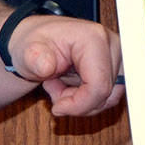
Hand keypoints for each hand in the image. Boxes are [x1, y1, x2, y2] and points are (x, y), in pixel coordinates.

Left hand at [9, 15, 123, 116]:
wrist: (38, 45)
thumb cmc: (35, 46)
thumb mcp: (27, 51)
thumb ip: (34, 58)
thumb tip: (46, 66)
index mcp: (93, 38)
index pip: (99, 86)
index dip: (79, 104)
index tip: (57, 107)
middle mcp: (111, 45)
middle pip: (105, 93)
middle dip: (77, 101)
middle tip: (53, 88)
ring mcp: (116, 57)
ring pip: (108, 98)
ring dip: (82, 101)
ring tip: (60, 85)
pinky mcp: (116, 68)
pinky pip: (108, 96)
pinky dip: (87, 99)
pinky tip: (70, 87)